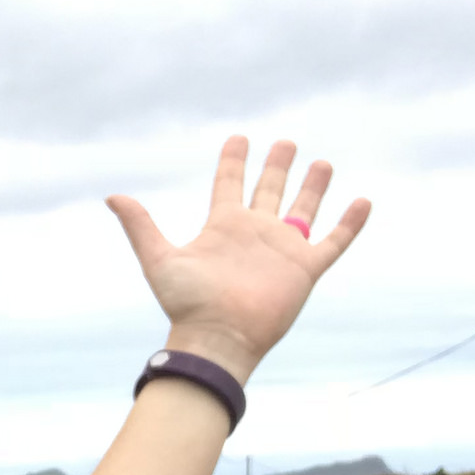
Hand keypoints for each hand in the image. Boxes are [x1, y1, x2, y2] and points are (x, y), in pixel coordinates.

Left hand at [106, 137, 370, 383]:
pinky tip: (362, 200)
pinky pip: (334, 241)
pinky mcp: (305, 269)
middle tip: (285, 142)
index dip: (234, 161)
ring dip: (313, 187)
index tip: (239, 137)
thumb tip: (111, 196)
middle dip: (277, 166)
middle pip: (269, 191)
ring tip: (322, 163)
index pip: (229, 184)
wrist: (217, 337)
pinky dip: (350, 222)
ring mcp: (281, 250)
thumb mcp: (159, 259)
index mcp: (223, 227)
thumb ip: (140, 225)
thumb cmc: (187, 303)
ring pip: (303, 210)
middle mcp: (254, 234)